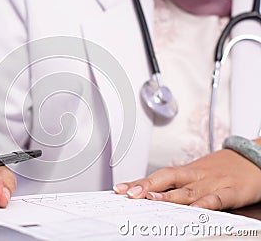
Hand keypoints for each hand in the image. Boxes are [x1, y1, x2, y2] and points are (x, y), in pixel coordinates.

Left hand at [113, 149, 260, 209]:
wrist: (253, 158)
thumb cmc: (222, 168)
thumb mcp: (197, 175)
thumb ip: (177, 186)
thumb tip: (151, 194)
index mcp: (186, 172)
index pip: (156, 176)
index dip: (137, 182)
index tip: (119, 188)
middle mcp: (195, 176)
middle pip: (166, 178)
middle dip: (146, 186)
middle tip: (128, 193)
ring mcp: (212, 183)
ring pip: (187, 189)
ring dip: (168, 195)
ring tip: (151, 199)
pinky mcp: (231, 191)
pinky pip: (216, 198)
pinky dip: (205, 203)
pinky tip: (195, 207)